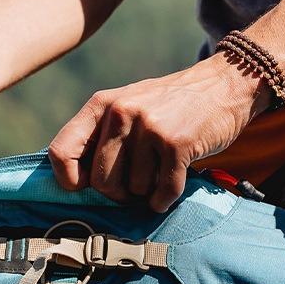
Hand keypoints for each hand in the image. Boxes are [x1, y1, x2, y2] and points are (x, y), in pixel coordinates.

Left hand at [48, 54, 269, 211]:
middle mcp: (121, 112)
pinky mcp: (176, 143)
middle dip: (118, 192)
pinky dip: (166, 198)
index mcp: (101, 105)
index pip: (61, 151)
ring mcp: (148, 127)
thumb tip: (71, 180)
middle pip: (100, 182)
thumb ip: (100, 135)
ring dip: (147, 191)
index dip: (68, 179)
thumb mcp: (127, 106)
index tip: (84, 186)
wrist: (223, 85)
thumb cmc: (170, 105)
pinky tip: (171, 185)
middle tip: (135, 183)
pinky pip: (162, 192)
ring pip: (133, 190)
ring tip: (159, 169)